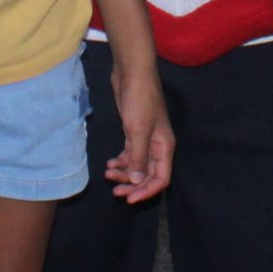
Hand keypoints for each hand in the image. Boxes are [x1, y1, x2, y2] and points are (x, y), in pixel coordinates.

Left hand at [104, 61, 175, 202]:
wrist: (132, 73)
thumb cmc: (140, 100)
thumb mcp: (138, 131)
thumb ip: (138, 158)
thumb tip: (137, 181)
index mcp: (164, 147)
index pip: (161, 179)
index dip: (146, 191)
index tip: (129, 199)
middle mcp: (157, 146)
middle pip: (148, 175)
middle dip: (132, 184)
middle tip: (115, 191)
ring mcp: (145, 139)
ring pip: (137, 165)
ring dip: (124, 173)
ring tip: (108, 174)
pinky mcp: (134, 132)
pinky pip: (130, 154)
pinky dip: (121, 161)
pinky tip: (110, 163)